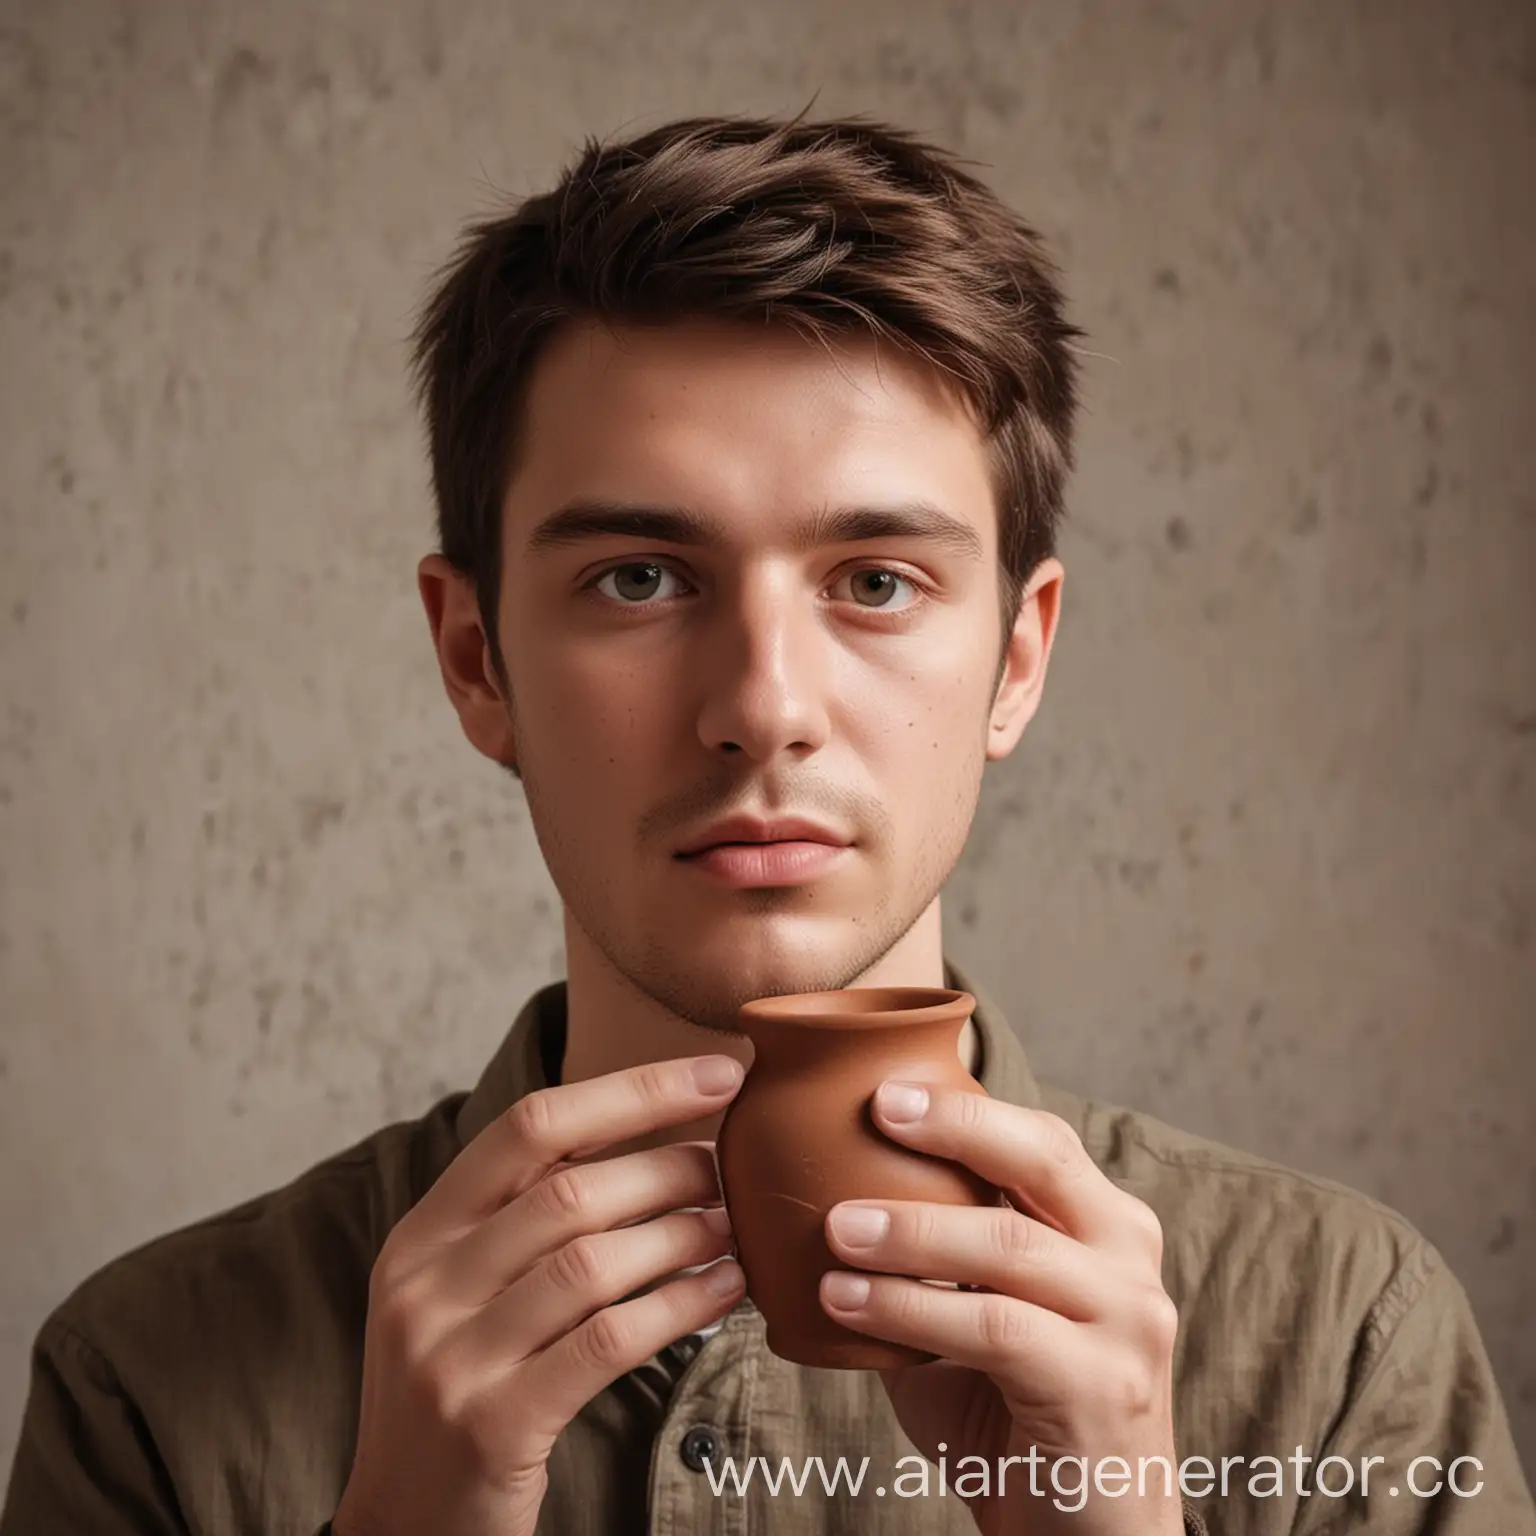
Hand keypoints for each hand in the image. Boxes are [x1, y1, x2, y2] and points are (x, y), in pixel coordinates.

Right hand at [332, 1055, 746, 1535]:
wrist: (404, 1529)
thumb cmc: (465, 1385)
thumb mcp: (466, 1289)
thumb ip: (528, 1219)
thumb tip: (658, 1133)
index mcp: (421, 1233)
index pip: (531, 1125)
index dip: (633, 1090)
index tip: (717, 1073)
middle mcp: (424, 1284)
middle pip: (569, 1189)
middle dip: (668, 1166)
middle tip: (732, 1164)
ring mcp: (451, 1357)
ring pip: (592, 1261)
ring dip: (682, 1233)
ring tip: (734, 1224)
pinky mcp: (493, 1424)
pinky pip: (608, 1342)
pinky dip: (680, 1306)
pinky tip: (725, 1289)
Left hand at [819, 1083, 1183, 1535]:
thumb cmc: (1018, 1417)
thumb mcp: (977, 1318)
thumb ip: (931, 1262)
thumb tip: (820, 1201)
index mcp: (1105, 1228)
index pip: (1040, 1141)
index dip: (965, 1111)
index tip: (884, 1090)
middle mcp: (1129, 1261)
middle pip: (1043, 1162)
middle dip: (957, 1128)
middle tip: (876, 1112)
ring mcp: (1126, 1323)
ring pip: (1009, 1246)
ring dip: (910, 1232)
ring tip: (834, 1229)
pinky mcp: (1102, 1387)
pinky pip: (993, 1328)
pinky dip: (910, 1308)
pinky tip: (847, 1302)